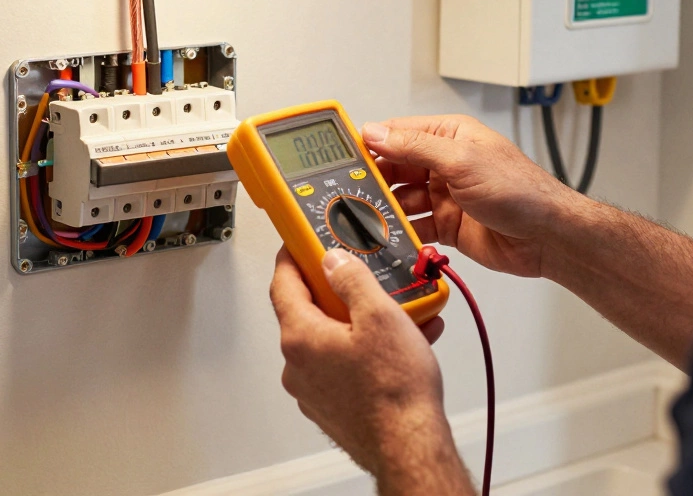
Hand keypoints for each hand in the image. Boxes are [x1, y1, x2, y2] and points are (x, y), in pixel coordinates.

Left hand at [270, 247, 468, 491]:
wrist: (410, 447)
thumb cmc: (394, 391)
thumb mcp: (380, 315)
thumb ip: (352, 279)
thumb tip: (334, 261)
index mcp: (301, 337)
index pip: (282, 284)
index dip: (292, 257)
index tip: (299, 244)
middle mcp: (298, 365)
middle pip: (307, 312)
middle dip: (336, 291)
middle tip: (359, 279)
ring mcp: (312, 390)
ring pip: (329, 340)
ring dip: (356, 323)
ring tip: (395, 318)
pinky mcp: (332, 407)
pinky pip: (341, 366)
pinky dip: (363, 351)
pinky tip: (396, 348)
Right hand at [362, 115, 574, 277]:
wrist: (548, 237)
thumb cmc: (522, 191)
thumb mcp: (462, 161)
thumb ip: (416, 147)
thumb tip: (377, 133)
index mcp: (449, 136)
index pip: (398, 134)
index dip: (371, 144)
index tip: (345, 157)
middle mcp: (445, 163)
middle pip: (395, 169)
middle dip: (374, 182)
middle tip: (350, 193)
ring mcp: (445, 195)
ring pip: (401, 200)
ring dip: (385, 210)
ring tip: (366, 218)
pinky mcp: (447, 225)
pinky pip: (414, 226)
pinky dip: (401, 232)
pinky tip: (389, 236)